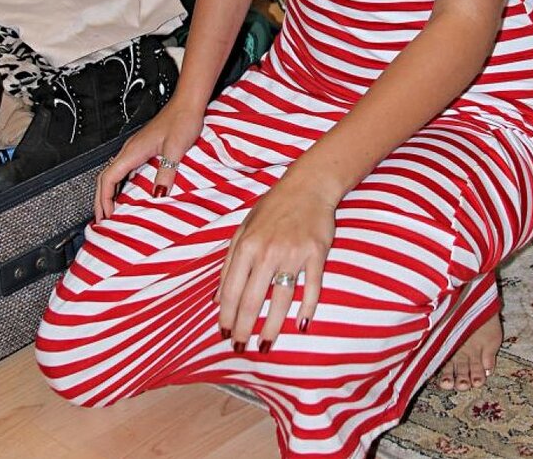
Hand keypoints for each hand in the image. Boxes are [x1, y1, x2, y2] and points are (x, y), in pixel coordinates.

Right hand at [94, 98, 203, 221]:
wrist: (188, 103)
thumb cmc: (182, 119)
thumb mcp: (175, 148)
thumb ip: (166, 172)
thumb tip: (158, 195)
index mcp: (133, 150)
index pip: (108, 178)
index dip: (104, 199)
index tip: (107, 216)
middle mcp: (130, 149)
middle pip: (105, 177)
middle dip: (100, 200)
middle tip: (101, 221)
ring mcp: (135, 148)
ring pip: (113, 173)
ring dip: (109, 193)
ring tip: (110, 211)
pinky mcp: (143, 148)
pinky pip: (124, 170)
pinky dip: (120, 185)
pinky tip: (127, 193)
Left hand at [217, 175, 335, 350]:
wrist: (308, 186)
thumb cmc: (273, 207)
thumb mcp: (244, 228)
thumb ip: (230, 262)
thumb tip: (216, 298)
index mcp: (247, 245)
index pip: (231, 289)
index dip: (227, 315)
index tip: (225, 333)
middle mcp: (268, 251)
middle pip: (252, 299)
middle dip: (244, 327)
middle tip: (241, 347)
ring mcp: (293, 253)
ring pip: (281, 299)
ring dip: (272, 326)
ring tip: (265, 344)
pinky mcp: (316, 253)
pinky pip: (311, 287)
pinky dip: (307, 308)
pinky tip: (301, 325)